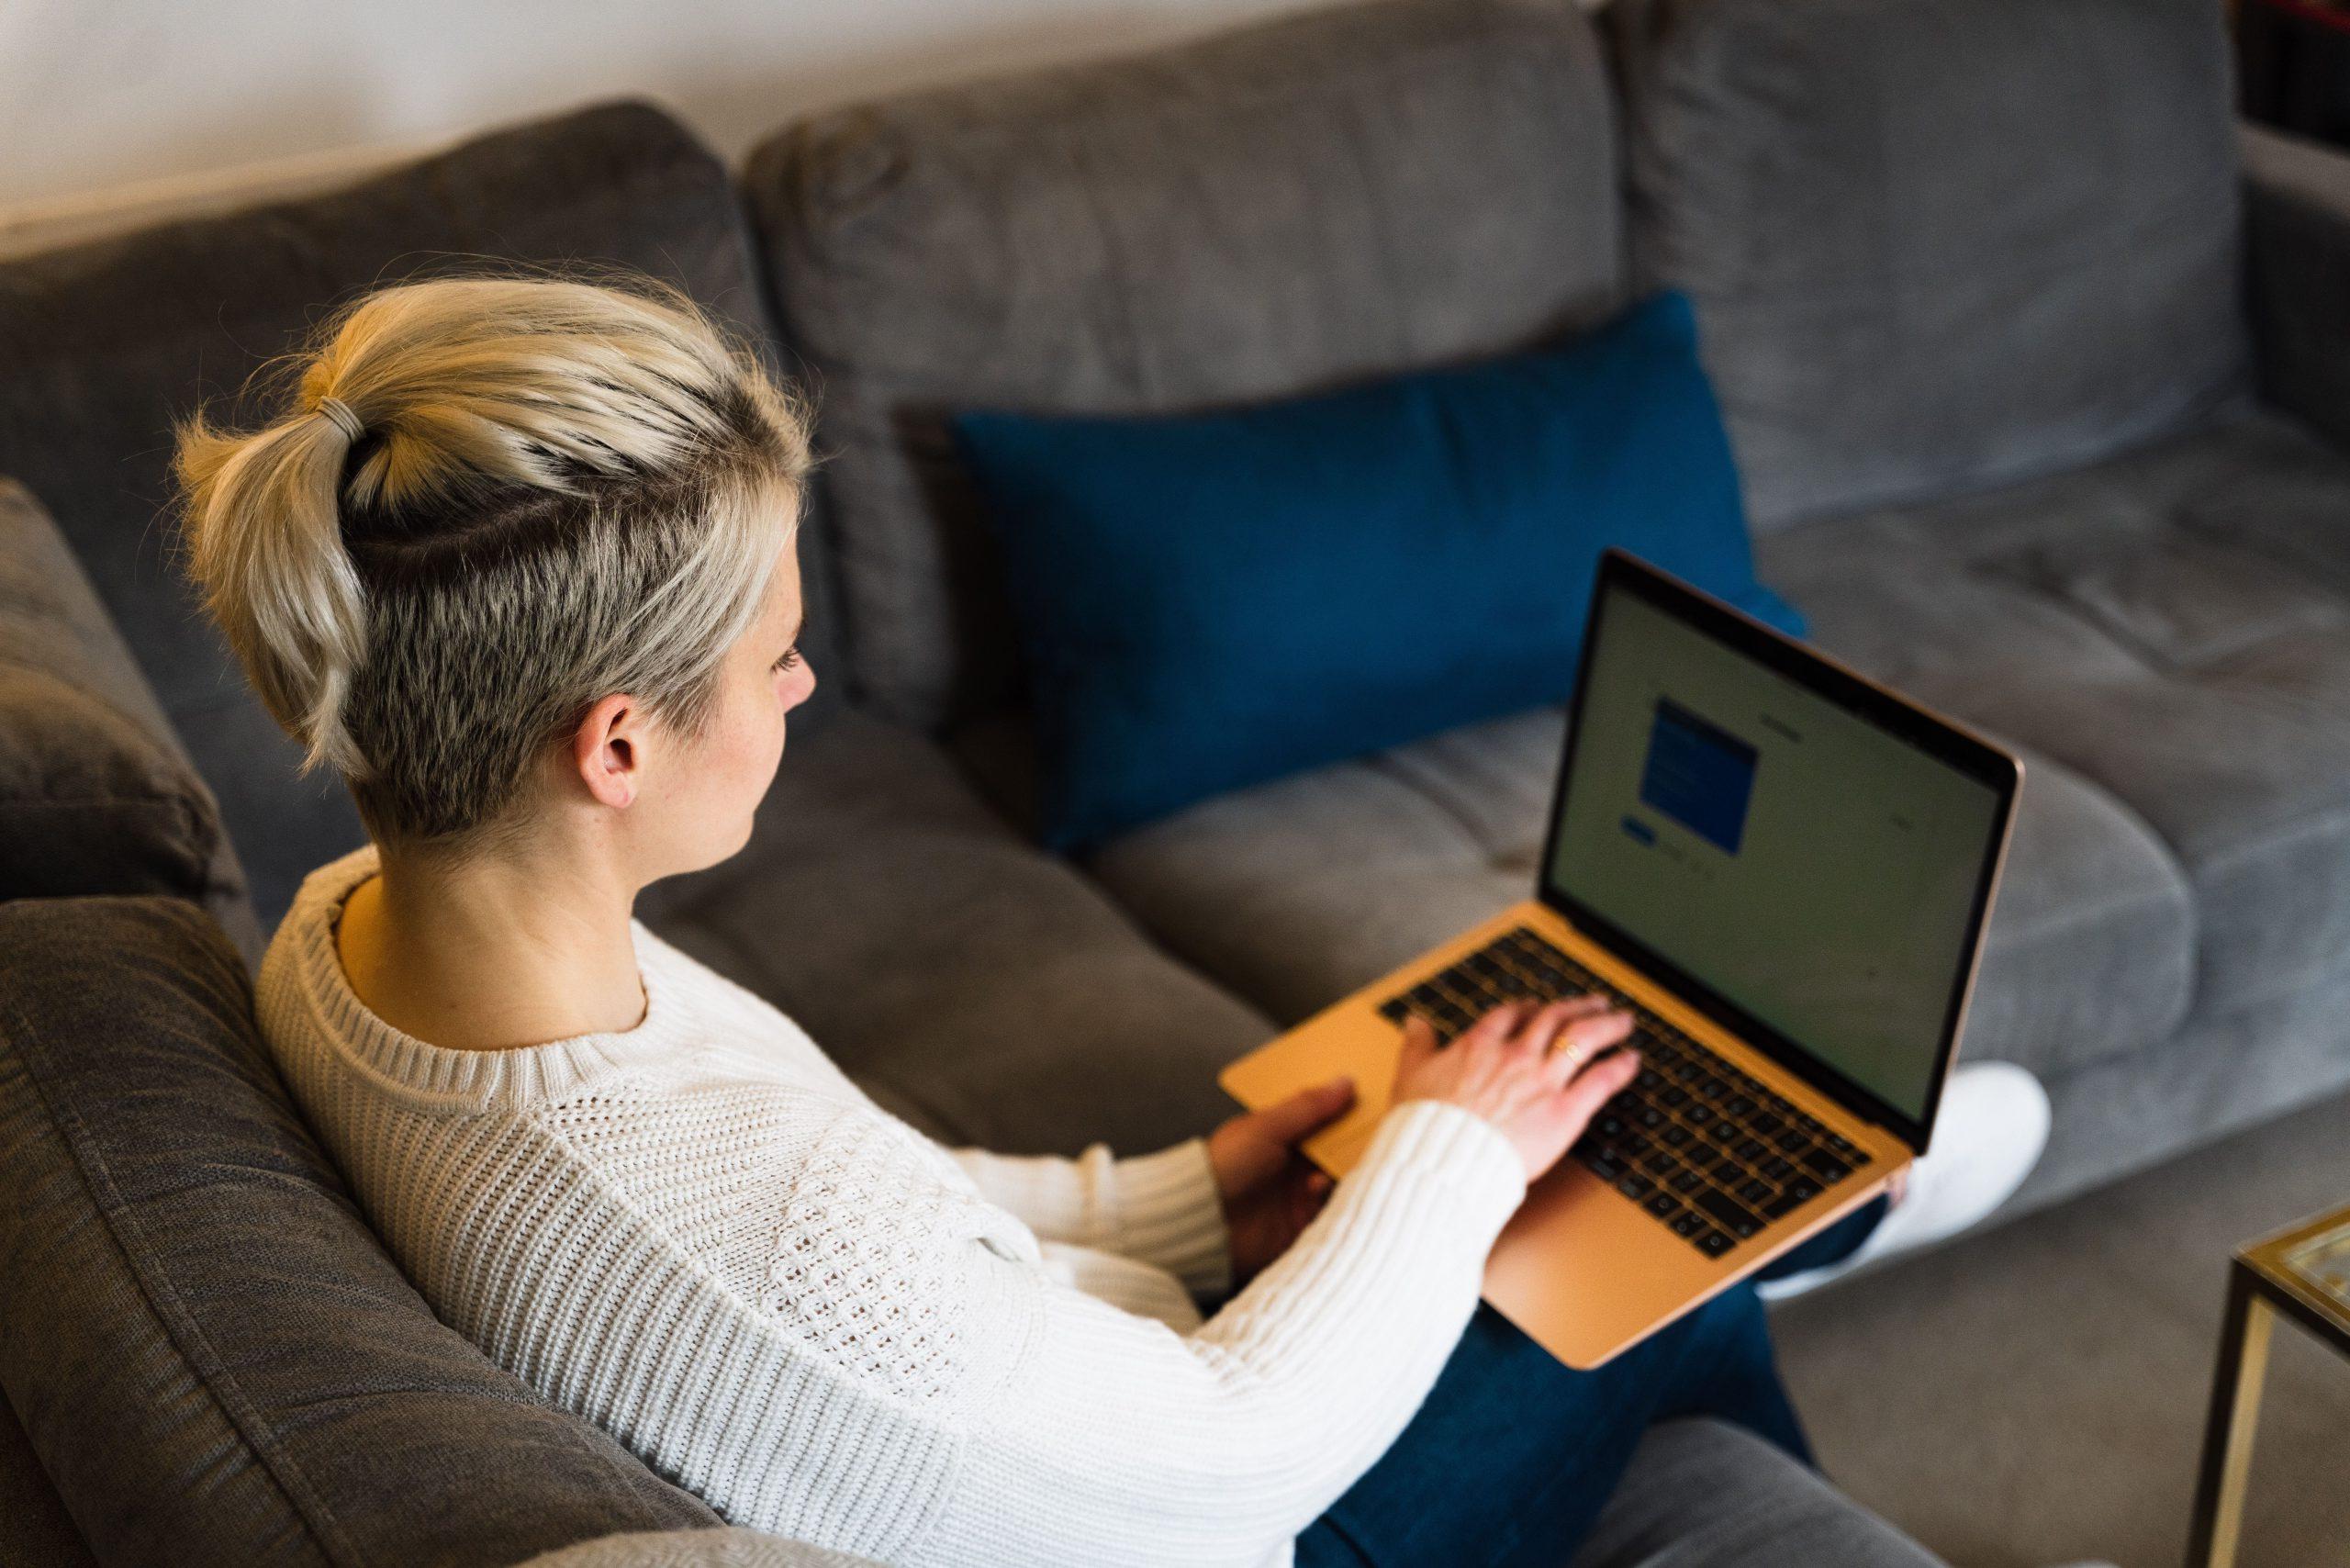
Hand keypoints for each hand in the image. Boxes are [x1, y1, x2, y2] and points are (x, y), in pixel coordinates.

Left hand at [1206, 1077, 1358, 1289]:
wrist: (1201, 1223)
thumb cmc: (1223, 1167)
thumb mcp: (1266, 1128)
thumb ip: (1308, 1106)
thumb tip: (1345, 1081)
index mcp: (1281, 1136)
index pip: (1325, 1120)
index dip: (1349, 1111)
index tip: (1378, 1102)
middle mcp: (1294, 1165)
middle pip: (1338, 1151)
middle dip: (1358, 1144)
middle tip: (1383, 1135)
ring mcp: (1299, 1196)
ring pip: (1341, 1181)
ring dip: (1351, 1173)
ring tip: (1359, 1164)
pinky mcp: (1304, 1227)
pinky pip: (1335, 1213)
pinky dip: (1342, 1203)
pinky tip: (1336, 1192)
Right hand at [1391, 996, 1641, 1183]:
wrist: (1445, 1159)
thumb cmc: (1425, 1125)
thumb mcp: (1410, 1075)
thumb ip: (1417, 1045)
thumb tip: (1416, 1023)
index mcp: (1480, 1045)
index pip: (1511, 1015)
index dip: (1528, 1008)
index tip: (1538, 1008)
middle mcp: (1516, 1055)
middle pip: (1554, 1019)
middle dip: (1577, 1008)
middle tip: (1594, 1004)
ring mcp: (1542, 1081)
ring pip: (1582, 1039)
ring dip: (1606, 1025)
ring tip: (1621, 1021)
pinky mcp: (1564, 1111)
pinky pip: (1600, 1080)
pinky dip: (1620, 1067)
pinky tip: (1632, 1059)